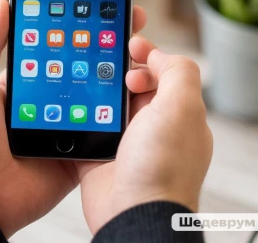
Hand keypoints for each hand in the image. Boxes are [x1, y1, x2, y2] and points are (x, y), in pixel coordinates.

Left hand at [0, 0, 146, 236]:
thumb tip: (3, 5)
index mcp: (32, 80)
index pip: (59, 46)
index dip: (79, 27)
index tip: (99, 5)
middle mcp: (53, 98)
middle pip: (86, 67)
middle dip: (109, 45)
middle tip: (131, 22)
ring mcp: (68, 122)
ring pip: (100, 95)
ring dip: (119, 76)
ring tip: (139, 53)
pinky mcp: (79, 148)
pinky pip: (103, 128)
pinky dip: (119, 114)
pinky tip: (136, 93)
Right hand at [76, 37, 212, 233]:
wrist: (132, 213)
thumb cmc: (161, 165)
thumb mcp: (181, 107)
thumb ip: (178, 72)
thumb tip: (158, 55)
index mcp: (176, 113)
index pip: (163, 73)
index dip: (148, 55)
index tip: (131, 44)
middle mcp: (154, 125)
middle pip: (136, 85)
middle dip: (123, 70)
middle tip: (111, 70)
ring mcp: (128, 139)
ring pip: (112, 102)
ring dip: (101, 89)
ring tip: (89, 80)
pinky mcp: (104, 151)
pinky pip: (93, 123)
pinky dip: (86, 111)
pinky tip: (76, 102)